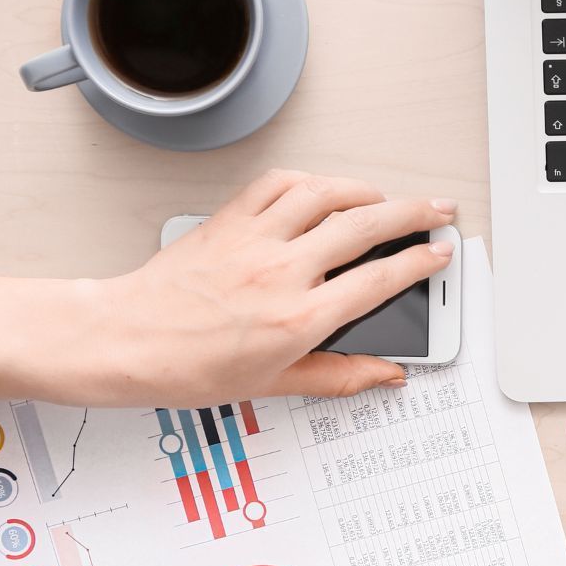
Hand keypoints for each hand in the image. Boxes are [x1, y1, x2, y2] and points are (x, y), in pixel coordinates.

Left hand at [0, 169, 456, 405]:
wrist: (126, 341)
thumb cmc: (188, 368)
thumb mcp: (275, 384)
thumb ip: (340, 376)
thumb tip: (385, 374)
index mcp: (299, 318)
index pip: (378, 280)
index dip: (419, 264)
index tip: (439, 256)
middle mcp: (281, 271)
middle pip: (365, 226)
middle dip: (412, 214)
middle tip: (438, 211)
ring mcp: (254, 240)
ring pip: (325, 195)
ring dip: (365, 190)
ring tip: (387, 197)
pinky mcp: (228, 221)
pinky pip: (278, 186)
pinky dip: (310, 182)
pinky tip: (323, 188)